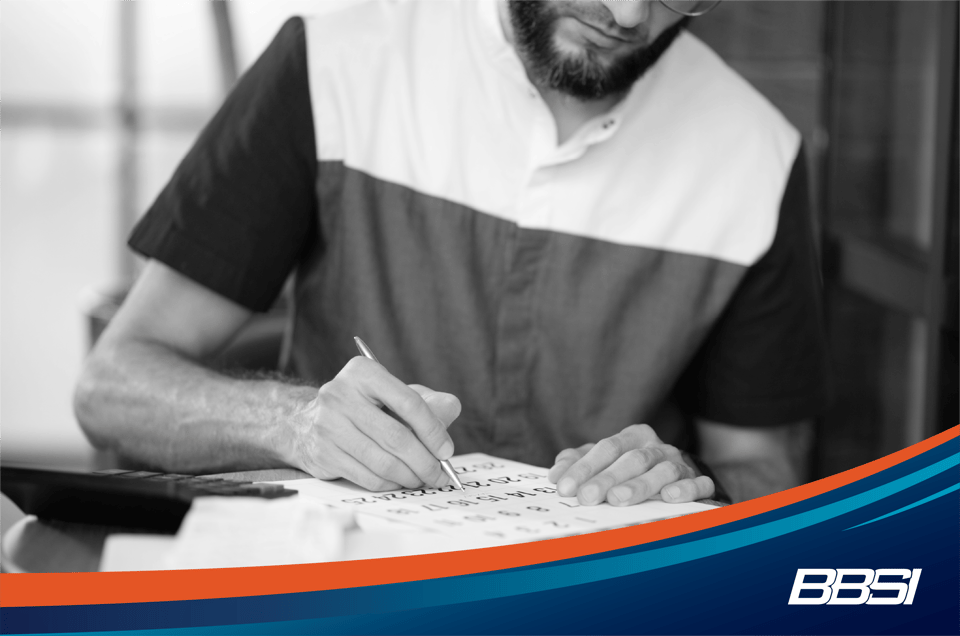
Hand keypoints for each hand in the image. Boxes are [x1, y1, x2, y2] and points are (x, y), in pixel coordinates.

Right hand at [289, 357, 460, 490]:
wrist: (305, 422)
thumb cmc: (362, 407)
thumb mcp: (393, 393)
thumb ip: (427, 400)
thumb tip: (452, 408)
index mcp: (363, 372)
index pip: (408, 402)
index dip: (433, 430)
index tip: (446, 450)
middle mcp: (341, 395)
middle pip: (396, 437)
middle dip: (425, 461)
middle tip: (440, 474)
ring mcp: (329, 426)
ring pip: (383, 462)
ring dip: (410, 477)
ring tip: (423, 479)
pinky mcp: (323, 454)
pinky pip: (367, 477)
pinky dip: (390, 484)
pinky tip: (399, 481)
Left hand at [548, 424, 713, 505]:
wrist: (678, 478)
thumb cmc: (632, 470)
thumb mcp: (604, 462)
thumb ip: (580, 462)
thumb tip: (557, 471)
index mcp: (633, 437)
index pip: (606, 448)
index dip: (584, 468)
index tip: (565, 488)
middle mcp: (657, 447)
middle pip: (632, 459)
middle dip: (607, 479)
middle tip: (587, 497)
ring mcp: (680, 463)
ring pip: (662, 470)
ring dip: (640, 485)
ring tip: (618, 499)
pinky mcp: (699, 481)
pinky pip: (698, 483)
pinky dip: (685, 489)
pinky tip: (669, 497)